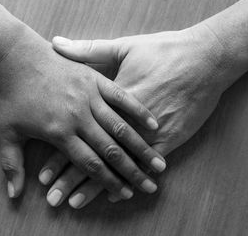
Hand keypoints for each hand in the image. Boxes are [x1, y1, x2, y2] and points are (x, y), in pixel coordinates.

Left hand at [0, 28, 166, 201]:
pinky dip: (138, 112)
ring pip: (121, 127)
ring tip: (158, 166)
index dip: (106, 182)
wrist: (12, 51)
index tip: (123, 195)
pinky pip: (122, 97)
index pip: (89, 163)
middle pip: (111, 150)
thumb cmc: (8, 90)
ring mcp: (90, 96)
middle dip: (131, 172)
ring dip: (141, 148)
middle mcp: (79, 117)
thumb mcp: (6, 129)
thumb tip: (12, 195)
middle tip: (148, 188)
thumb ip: (11, 164)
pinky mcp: (95, 78)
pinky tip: (152, 125)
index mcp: (60, 132)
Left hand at [40, 24, 247, 207]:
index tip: (42, 178)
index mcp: (106, 101)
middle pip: (92, 155)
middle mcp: (121, 121)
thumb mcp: (124, 47)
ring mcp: (145, 134)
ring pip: (115, 165)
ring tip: (76, 203)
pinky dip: (130, 179)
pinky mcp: (167, 139)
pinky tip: (118, 195)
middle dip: (70, 179)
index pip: (77, 134)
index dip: (58, 158)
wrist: (204, 58)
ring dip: (96, 187)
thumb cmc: (163, 50)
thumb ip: (87, 50)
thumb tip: (55, 43)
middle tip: (53, 199)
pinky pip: (143, 166)